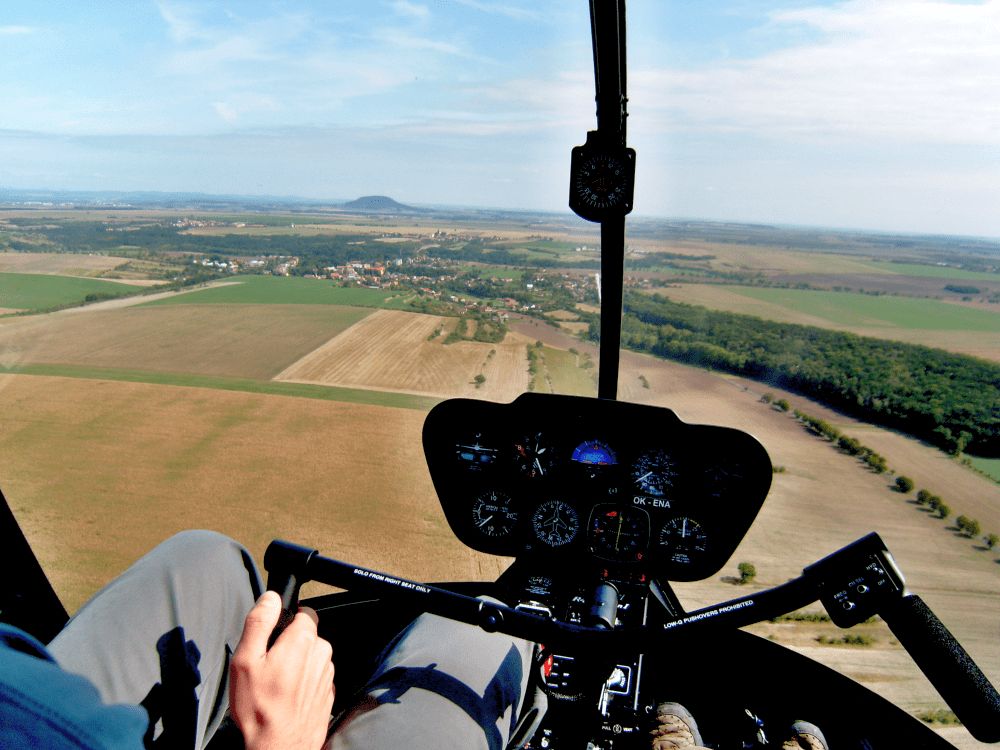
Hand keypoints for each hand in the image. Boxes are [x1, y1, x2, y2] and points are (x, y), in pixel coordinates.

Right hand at [230, 591, 334, 749]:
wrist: (278, 748)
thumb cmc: (259, 709)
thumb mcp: (246, 661)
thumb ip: (259, 623)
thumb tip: (270, 598)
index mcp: (304, 640)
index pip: (303, 612)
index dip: (284, 623)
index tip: (270, 640)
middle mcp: (322, 653)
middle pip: (307, 635)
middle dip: (289, 645)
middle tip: (268, 667)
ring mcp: (328, 674)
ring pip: (312, 656)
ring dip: (297, 665)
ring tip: (276, 686)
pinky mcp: (328, 692)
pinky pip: (315, 676)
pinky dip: (303, 682)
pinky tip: (287, 697)